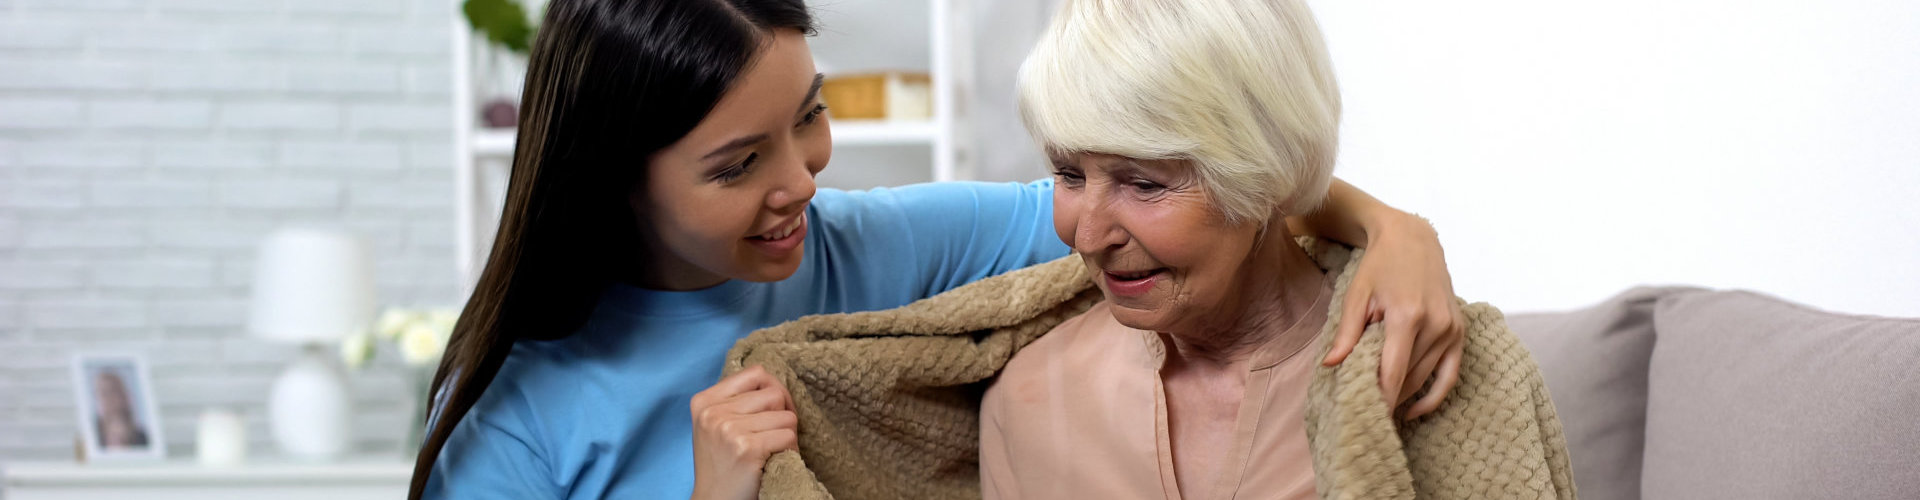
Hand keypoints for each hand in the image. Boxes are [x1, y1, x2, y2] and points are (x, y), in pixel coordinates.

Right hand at [690, 365, 797, 499]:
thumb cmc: (722, 463)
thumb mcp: (716, 424)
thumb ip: (738, 400)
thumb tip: (777, 382)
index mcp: (704, 401)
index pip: (756, 373)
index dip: (773, 391)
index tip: (772, 412)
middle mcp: (713, 412)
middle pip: (774, 394)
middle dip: (783, 415)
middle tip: (774, 436)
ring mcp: (728, 429)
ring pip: (787, 416)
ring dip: (787, 435)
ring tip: (772, 450)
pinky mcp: (747, 448)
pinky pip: (789, 436)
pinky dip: (790, 450)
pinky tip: (776, 460)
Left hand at [1321, 213, 1464, 419]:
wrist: (1413, 240)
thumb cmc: (1379, 266)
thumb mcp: (1356, 296)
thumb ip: (1347, 333)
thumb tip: (1331, 365)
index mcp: (1407, 315)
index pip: (1393, 370)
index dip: (1380, 397)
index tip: (1364, 416)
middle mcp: (1435, 324)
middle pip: (1409, 377)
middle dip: (1388, 398)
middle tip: (1365, 414)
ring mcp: (1451, 329)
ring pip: (1426, 378)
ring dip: (1405, 396)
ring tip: (1382, 410)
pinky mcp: (1460, 332)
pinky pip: (1450, 375)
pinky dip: (1434, 396)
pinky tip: (1414, 410)